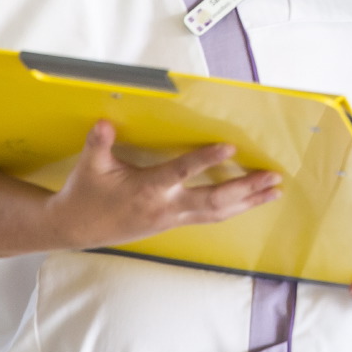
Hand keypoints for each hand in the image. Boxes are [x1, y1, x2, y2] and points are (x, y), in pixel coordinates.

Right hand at [46, 121, 280, 249]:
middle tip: (273, 177)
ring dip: (248, 201)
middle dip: (246, 188)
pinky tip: (251, 201)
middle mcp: (167, 207)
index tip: (230, 147)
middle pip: (214, 200)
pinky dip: (234, 208)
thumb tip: (104, 122)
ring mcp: (173, 219)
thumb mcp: (89, 166)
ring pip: (218, 212)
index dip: (206, 160)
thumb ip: (99, 143)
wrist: (76, 229)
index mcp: (148, 190)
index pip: (182, 172)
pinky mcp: (174, 223)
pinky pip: (211, 217)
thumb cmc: (85, 194)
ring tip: (274, 191)